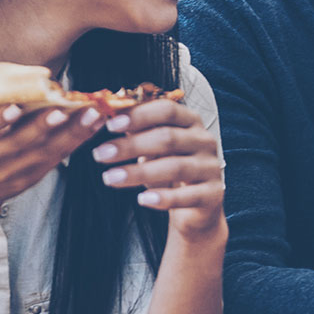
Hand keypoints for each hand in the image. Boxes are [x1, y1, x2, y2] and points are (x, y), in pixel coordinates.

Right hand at [0, 95, 102, 215]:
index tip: (14, 108)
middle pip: (18, 142)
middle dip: (42, 126)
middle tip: (62, 109)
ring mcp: (11, 170)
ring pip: (44, 152)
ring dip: (71, 133)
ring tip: (91, 114)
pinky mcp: (30, 177)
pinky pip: (56, 158)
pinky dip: (77, 141)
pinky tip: (94, 124)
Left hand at [92, 98, 225, 238]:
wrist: (197, 203)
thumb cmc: (169, 166)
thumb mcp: (153, 145)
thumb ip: (137, 130)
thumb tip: (105, 115)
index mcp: (190, 121)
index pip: (167, 110)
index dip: (138, 115)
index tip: (110, 125)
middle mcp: (204, 140)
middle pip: (168, 138)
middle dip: (131, 145)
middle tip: (100, 154)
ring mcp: (211, 167)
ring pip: (175, 167)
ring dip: (139, 172)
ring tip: (109, 178)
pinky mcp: (213, 194)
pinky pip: (188, 196)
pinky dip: (164, 198)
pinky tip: (142, 200)